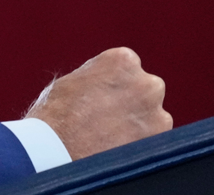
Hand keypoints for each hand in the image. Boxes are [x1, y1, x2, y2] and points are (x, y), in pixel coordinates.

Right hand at [24, 47, 172, 159]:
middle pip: (146, 91)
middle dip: (134, 104)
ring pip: (154, 118)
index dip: (116, 87)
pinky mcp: (159, 141)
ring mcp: (156, 112)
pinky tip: (120, 153)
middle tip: (111, 122)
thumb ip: (98, 78)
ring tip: (111, 142)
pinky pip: (156, 142)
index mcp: (123, 60)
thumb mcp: (73, 82)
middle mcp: (146, 82)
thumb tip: (106, 86)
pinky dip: (141, 148)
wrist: (54, 152)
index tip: (105, 102)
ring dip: (140, 128)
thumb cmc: (55, 116)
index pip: (129, 70)